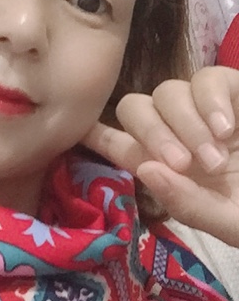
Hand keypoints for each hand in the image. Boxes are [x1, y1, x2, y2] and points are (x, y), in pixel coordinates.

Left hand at [81, 66, 238, 247]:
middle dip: (152, 132)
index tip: (76, 127)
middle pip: (134, 108)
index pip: (119, 144)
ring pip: (165, 90)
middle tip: (187, 164)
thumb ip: (188, 204)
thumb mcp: (231, 223)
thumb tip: (147, 168)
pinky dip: (211, 100)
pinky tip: (229, 129)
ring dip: (185, 122)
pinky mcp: (233, 92)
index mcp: (169, 167)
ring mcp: (205, 112)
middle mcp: (178, 135)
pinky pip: (206, 77)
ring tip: (217, 155)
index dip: (96, 133)